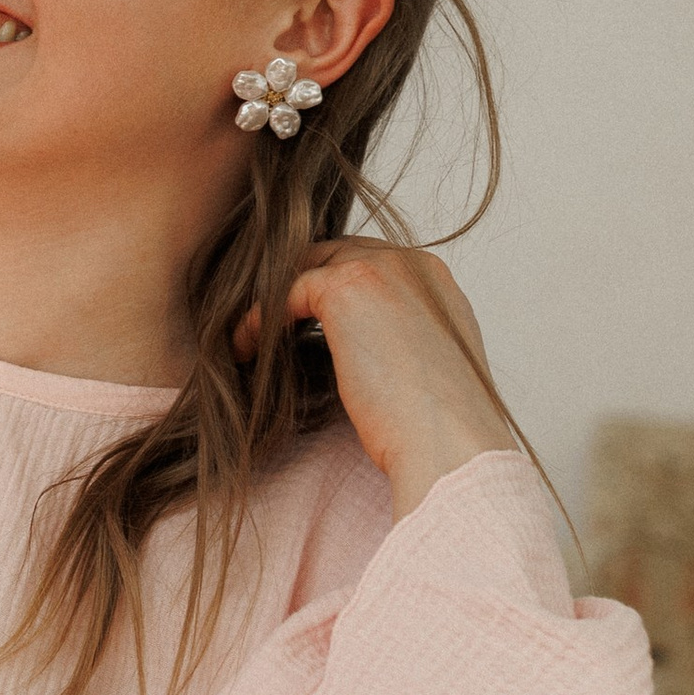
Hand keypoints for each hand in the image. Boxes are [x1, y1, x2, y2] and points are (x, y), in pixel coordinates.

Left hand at [267, 242, 518, 525]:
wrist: (447, 441)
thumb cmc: (436, 425)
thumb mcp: (424, 366)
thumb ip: (397, 337)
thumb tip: (357, 345)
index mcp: (435, 281)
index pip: (370, 262)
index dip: (332, 288)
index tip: (302, 321)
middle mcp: (412, 262)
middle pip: (336, 254)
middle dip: (300, 285)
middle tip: (268, 322)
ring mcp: (381, 267)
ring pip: (307, 265)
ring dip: (274, 298)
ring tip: (251, 335)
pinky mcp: (346, 286)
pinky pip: (285, 290)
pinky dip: (258, 318)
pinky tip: (246, 348)